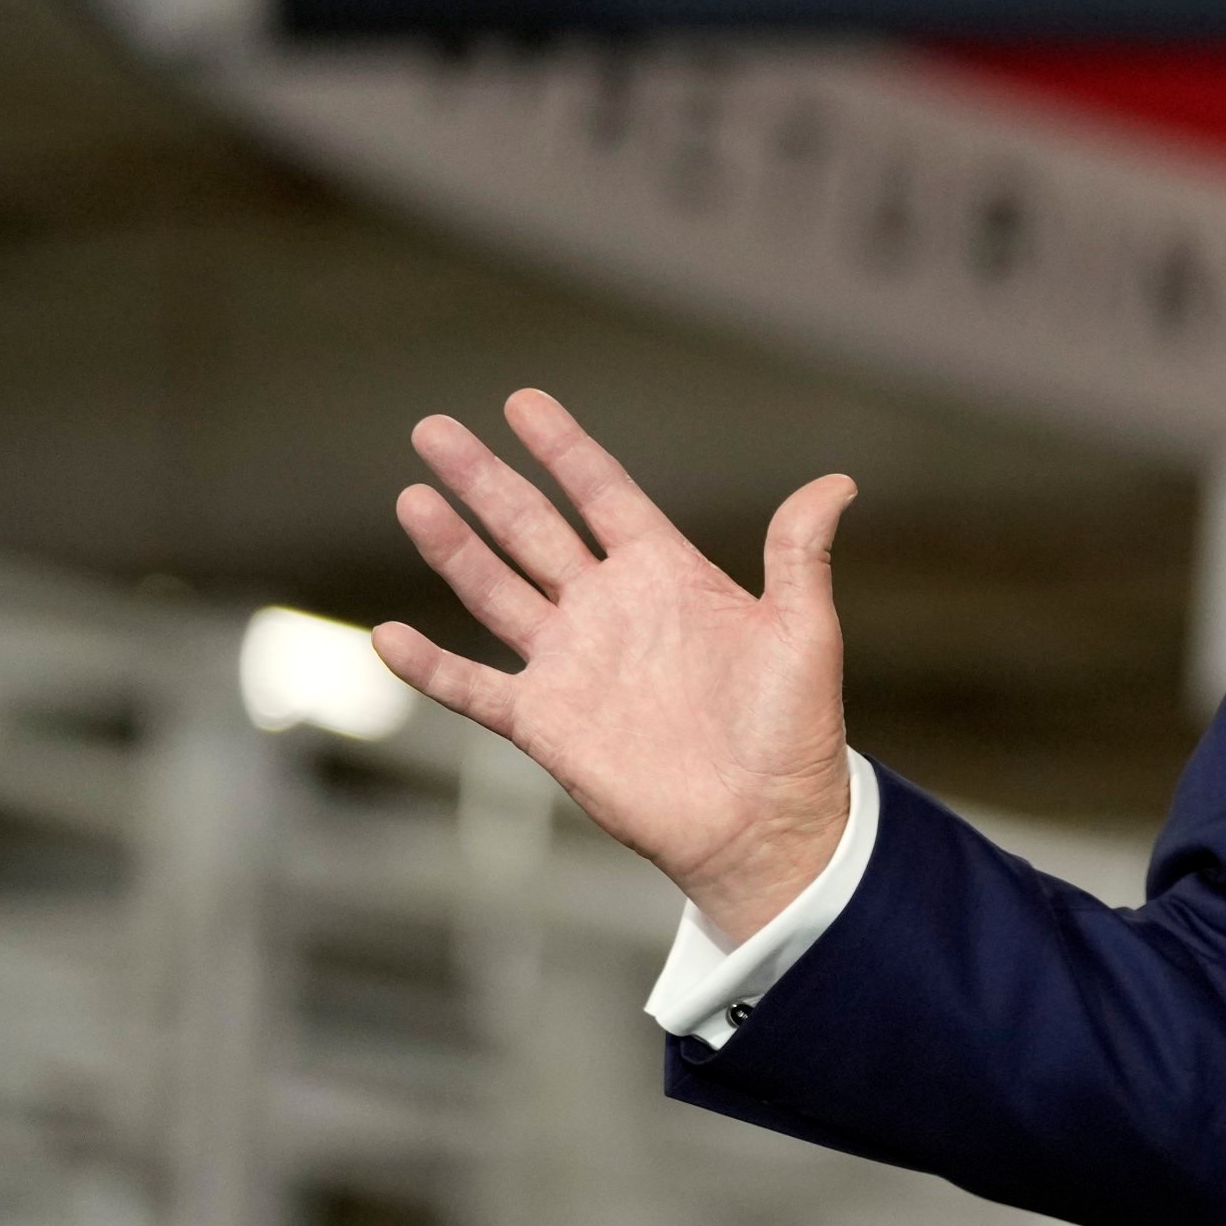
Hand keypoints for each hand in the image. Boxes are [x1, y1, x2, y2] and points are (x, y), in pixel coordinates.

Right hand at [373, 389, 857, 943]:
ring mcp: (572, 663)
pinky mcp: (545, 722)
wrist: (765, 822)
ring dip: (452, 547)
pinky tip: (387, 635)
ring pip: (494, 590)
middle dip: (485, 479)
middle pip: (531, 528)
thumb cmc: (794, 730)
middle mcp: (610, 609)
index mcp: (669, 576)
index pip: (604, 495)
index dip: (565, 449)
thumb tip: (838, 481)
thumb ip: (800, 554)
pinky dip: (429, 666)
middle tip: (433, 428)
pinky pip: (473, 688)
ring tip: (412, 497)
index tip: (521, 402)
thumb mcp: (804, 632)